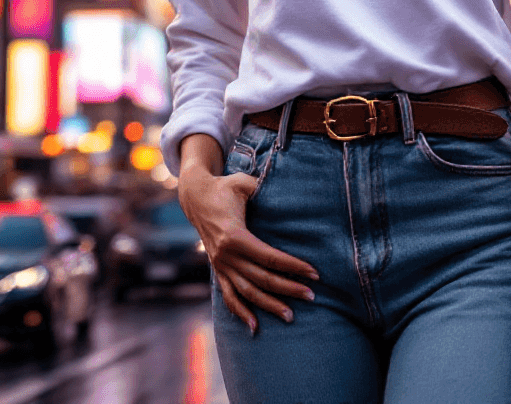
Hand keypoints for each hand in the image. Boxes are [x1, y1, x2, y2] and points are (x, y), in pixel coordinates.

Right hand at [178, 135, 317, 334]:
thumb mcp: (243, 183)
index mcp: (235, 236)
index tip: (313, 273)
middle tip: (311, 296)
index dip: (293, 266)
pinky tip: (254, 327)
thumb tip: (286, 190)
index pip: (270, 257)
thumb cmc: (225, 187)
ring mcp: (221, 265)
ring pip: (247, 292)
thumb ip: (262, 187)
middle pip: (262, 279)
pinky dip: (240, 312)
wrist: (196, 197)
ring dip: (269, 305)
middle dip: (288, 288)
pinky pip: (228, 296)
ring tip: (291, 315)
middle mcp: (226, 255)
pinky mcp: (218, 269)